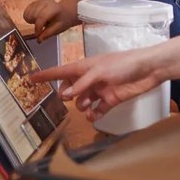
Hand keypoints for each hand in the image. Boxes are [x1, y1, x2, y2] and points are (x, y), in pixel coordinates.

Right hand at [23, 0, 75, 42]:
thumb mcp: (58, 28)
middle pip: (33, 15)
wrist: (65, 12)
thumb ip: (48, 34)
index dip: (38, 27)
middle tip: (42, 27)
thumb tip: (38, 40)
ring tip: (40, 22)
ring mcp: (38, 2)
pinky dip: (29, 17)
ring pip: (27, 14)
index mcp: (53, 8)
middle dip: (35, 24)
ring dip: (31, 21)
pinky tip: (36, 19)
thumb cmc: (62, 20)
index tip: (38, 35)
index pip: (41, 17)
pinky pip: (25, 12)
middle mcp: (45, 3)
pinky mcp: (34, 3)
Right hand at [29, 48, 160, 120]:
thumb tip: (65, 95)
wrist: (149, 69)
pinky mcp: (112, 99)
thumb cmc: (125, 63)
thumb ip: (82, 83)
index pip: (62, 71)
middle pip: (71, 89)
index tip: (30, 78)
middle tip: (68, 98)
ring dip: (82, 106)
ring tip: (87, 106)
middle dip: (67, 96)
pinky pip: (97, 110)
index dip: (46, 75)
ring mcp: (101, 89)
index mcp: (86, 67)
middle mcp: (91, 78)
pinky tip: (93, 116)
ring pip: (83, 102)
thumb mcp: (100, 71)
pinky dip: (94, 114)